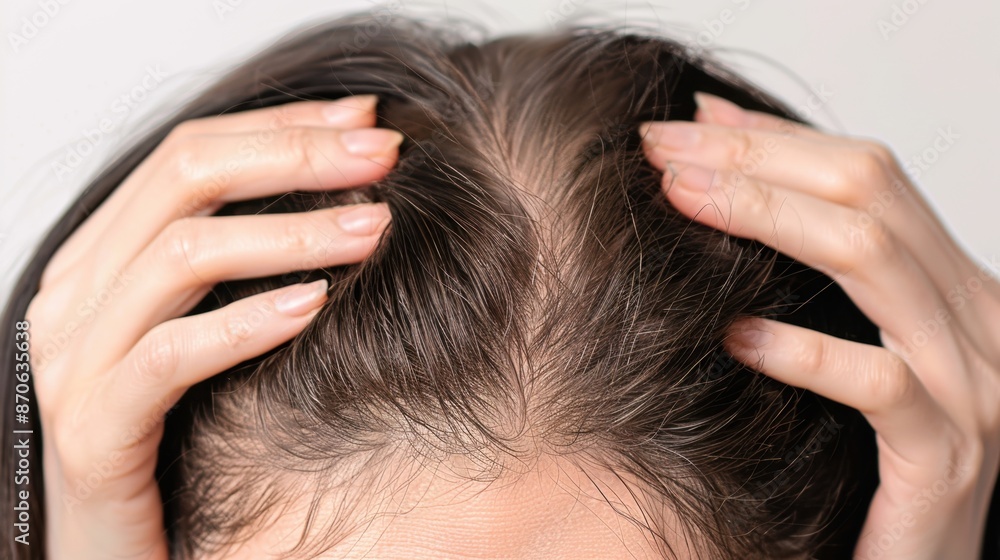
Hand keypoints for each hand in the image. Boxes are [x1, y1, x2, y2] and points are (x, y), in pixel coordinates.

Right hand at [26, 95, 400, 558]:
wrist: (116, 551)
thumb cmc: (174, 434)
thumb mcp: (209, 330)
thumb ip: (248, 263)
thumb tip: (347, 194)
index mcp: (104, 256)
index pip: (192, 152)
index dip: (283, 126)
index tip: (366, 120)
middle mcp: (78, 292)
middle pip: (186, 179)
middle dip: (295, 158)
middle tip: (384, 156)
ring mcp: (76, 358)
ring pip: (182, 254)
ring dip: (290, 232)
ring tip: (373, 229)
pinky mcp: (93, 427)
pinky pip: (169, 355)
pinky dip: (245, 322)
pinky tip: (314, 305)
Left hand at [640, 92, 999, 559]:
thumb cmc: (862, 457)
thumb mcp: (838, 343)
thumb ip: (797, 265)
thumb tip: (709, 171)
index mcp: (947, 285)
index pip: (865, 173)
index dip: (770, 137)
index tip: (681, 125)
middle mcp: (973, 319)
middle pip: (867, 193)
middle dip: (755, 159)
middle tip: (660, 151)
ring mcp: (970, 387)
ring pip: (874, 260)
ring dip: (766, 217)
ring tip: (680, 203)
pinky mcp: (944, 459)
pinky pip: (881, 385)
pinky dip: (803, 351)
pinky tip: (734, 335)